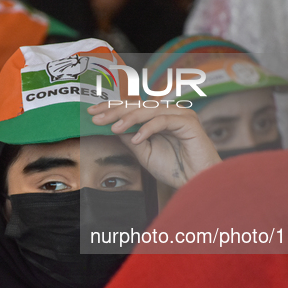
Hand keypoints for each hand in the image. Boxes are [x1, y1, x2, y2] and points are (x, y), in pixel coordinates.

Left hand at [89, 102, 221, 187]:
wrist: (195, 182)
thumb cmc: (173, 168)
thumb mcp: (144, 153)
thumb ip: (130, 138)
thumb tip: (111, 126)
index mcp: (158, 117)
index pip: (131, 107)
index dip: (111, 108)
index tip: (92, 114)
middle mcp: (168, 112)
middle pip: (137, 105)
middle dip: (115, 110)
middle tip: (96, 116)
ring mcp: (179, 114)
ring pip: (149, 110)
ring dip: (129, 118)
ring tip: (114, 128)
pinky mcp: (188, 121)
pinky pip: (164, 120)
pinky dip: (148, 128)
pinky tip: (136, 139)